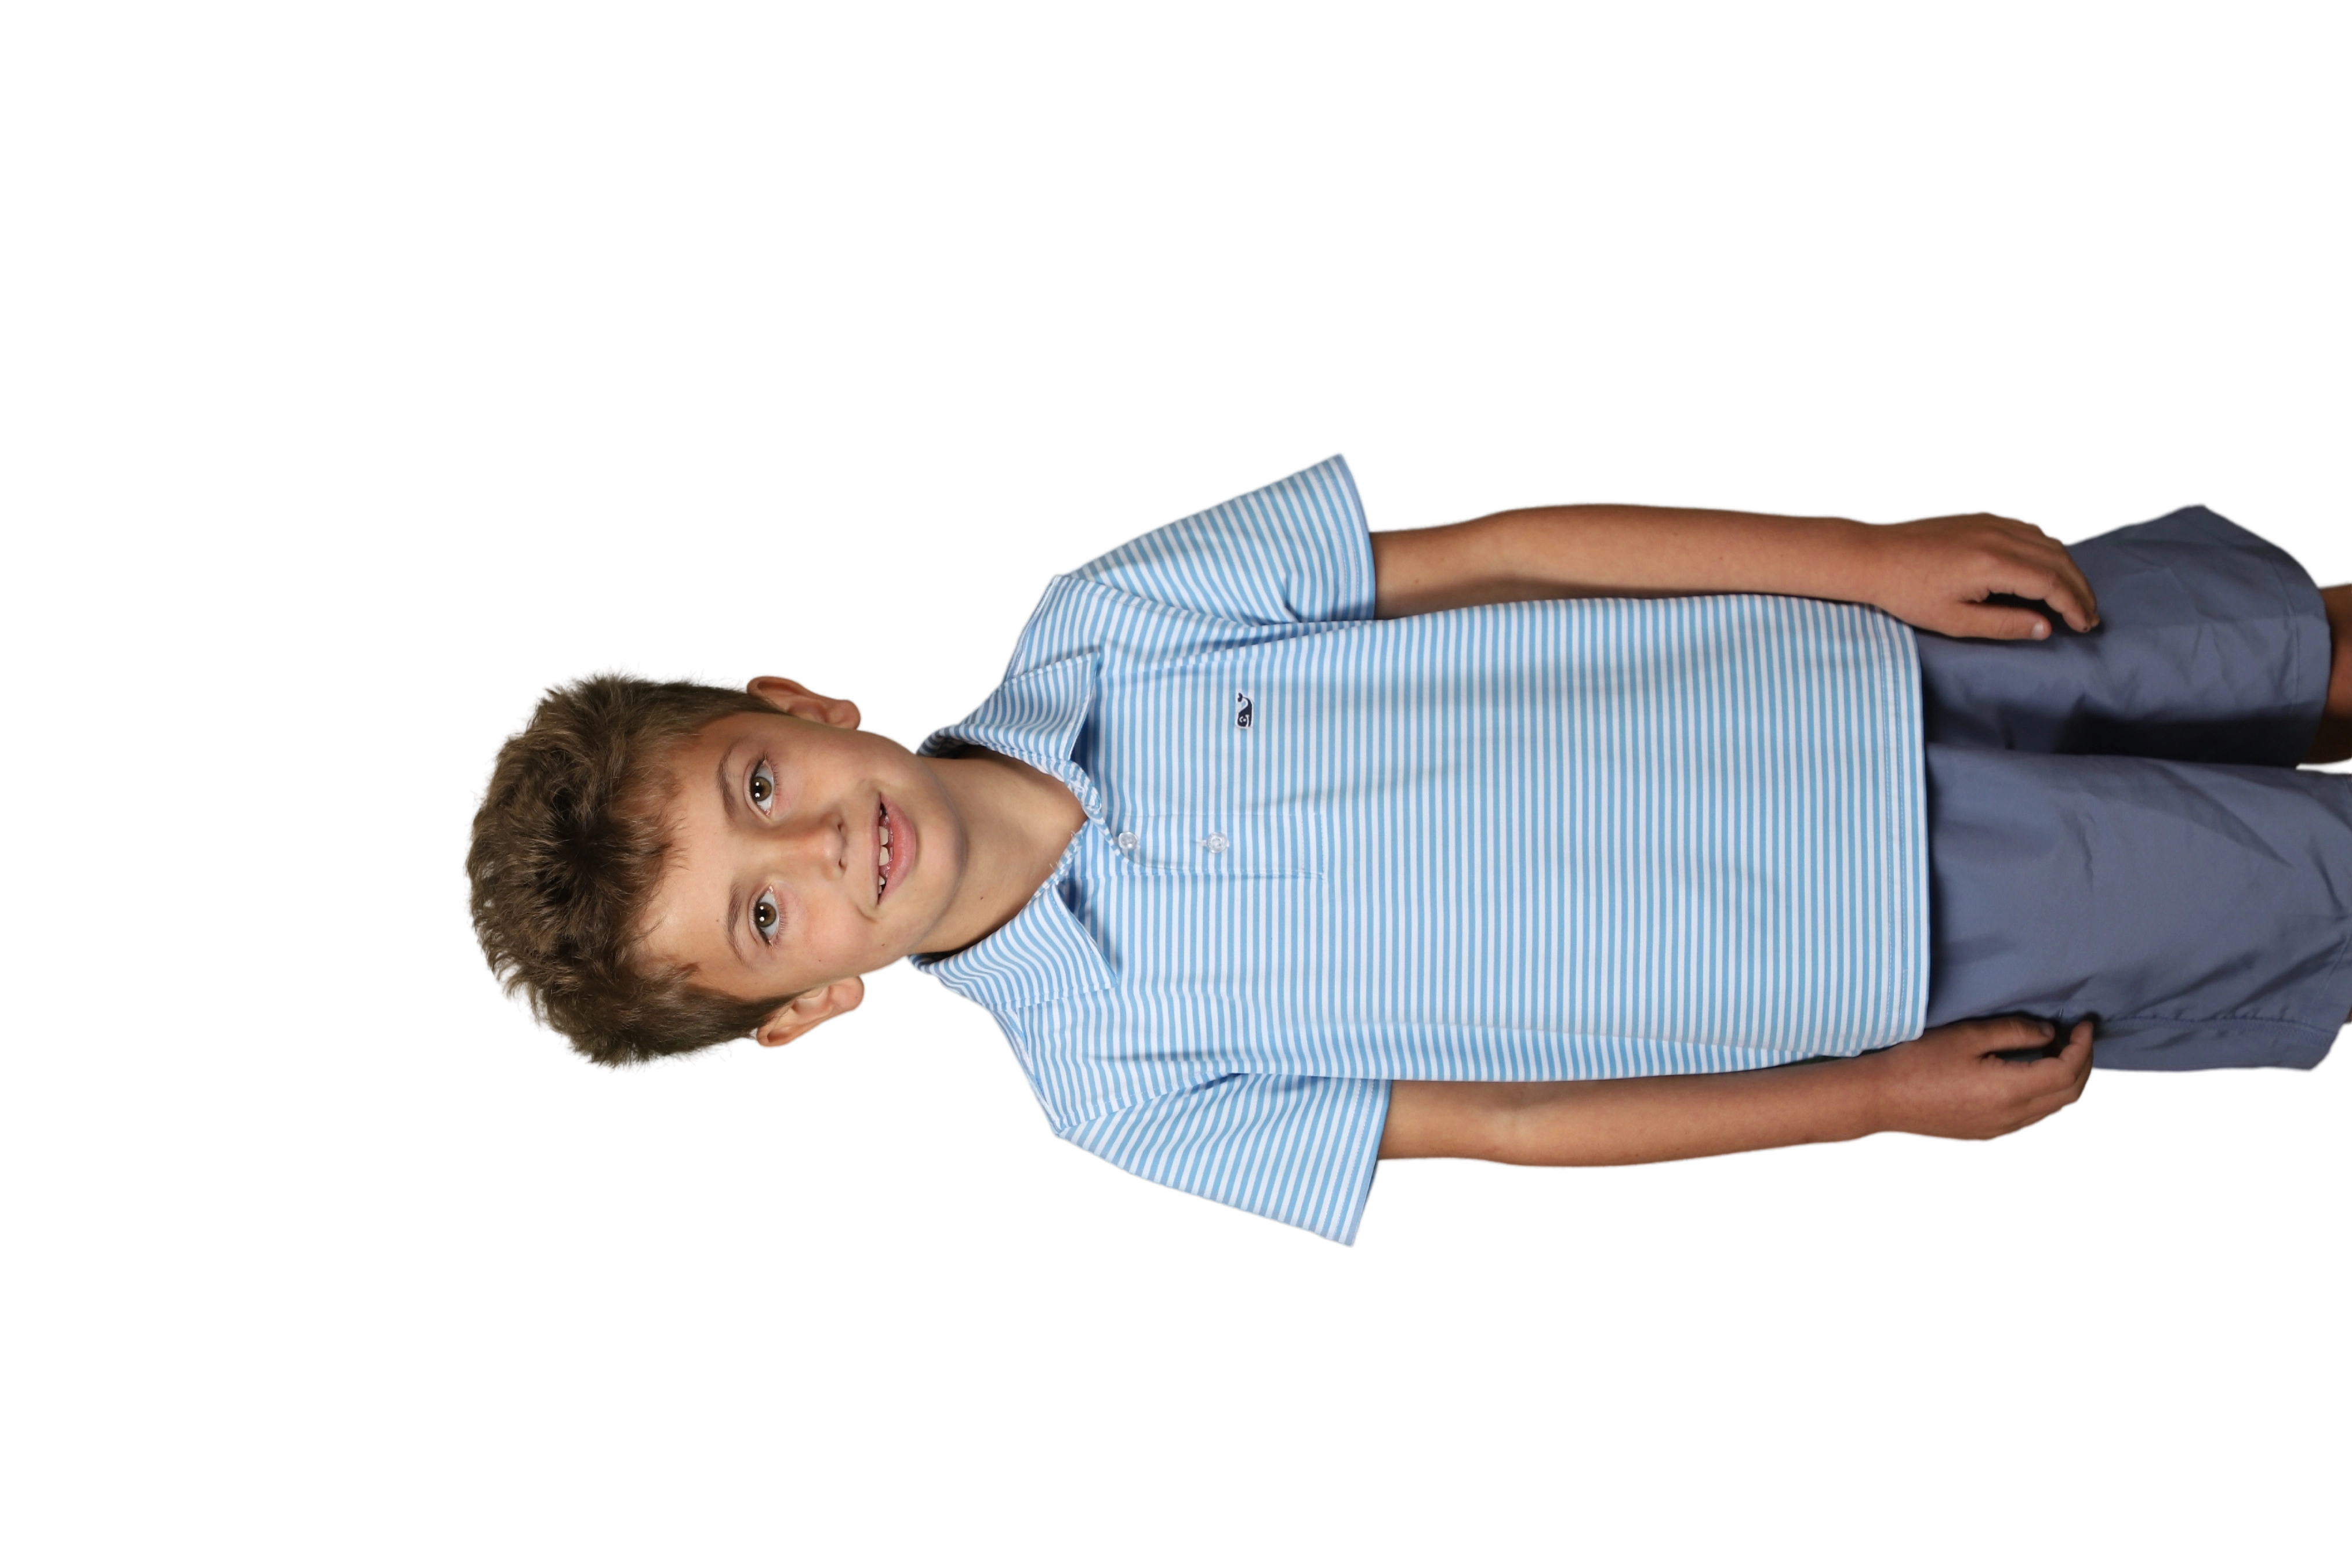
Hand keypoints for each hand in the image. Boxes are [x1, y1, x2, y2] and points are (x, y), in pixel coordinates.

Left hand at [1857, 510, 2100, 640]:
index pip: (2052, 583)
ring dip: (2068, 568)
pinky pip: (2030, 529)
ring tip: (2074, 596)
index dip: (2074, 606)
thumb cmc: (1908, 593)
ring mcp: (1991, 523)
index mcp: (1993, 563)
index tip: (2084, 625)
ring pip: (2048, 542)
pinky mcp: (1983, 518)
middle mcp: (1999, 536)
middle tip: (2089, 615)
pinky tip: (2050, 567)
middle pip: (2059, 560)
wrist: (1875, 557)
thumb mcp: (1954, 621)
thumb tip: (2045, 628)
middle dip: (2080, 589)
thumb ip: (2003, 625)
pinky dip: (2049, 548)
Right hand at [1857, 1015, 2095, 1142]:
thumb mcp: (1967, 1036)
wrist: (1881, 1100)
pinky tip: (2031, 1073)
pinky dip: (2046, 1094)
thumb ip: (2013, 1031)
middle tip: (2077, 1035)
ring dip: (2065, 1080)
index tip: (2084, 1023)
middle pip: (2069, 1093)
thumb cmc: (1918, 1062)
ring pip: (2054, 1107)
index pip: (2067, 1070)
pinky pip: (2033, 1115)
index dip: (2083, 1045)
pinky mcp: (1988, 1132)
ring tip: (2057, 1051)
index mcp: (2011, 1091)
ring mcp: (2001, 1129)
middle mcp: (2013, 1117)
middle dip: (2082, 1062)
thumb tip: (2048, 1033)